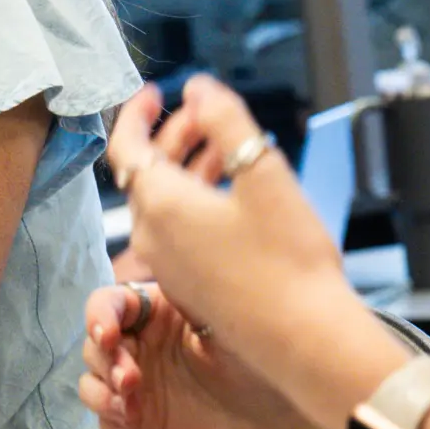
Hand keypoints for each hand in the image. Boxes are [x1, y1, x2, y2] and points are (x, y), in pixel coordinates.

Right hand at [80, 280, 340, 428]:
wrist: (285, 428)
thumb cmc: (266, 366)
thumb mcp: (226, 320)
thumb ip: (187, 293)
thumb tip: (154, 264)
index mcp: (159, 313)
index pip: (110, 303)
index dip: (100, 315)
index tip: (108, 333)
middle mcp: (144, 345)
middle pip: (94, 340)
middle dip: (104, 355)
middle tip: (130, 376)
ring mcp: (139, 386)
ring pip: (91, 378)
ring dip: (102, 385)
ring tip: (130, 398)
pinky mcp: (138, 423)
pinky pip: (103, 415)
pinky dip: (108, 412)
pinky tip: (132, 414)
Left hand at [108, 75, 403, 428]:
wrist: (304, 340)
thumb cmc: (289, 260)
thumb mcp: (263, 173)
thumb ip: (226, 121)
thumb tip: (197, 88)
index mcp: (161, 204)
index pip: (125, 145)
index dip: (136, 112)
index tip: (156, 92)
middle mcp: (152, 235)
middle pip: (146, 170)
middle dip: (174, 134)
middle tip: (206, 113)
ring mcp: (167, 265)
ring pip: (163, 200)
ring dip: (188, 166)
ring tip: (226, 146)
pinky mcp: (187, 285)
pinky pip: (176, 230)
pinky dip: (195, 200)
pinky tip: (232, 193)